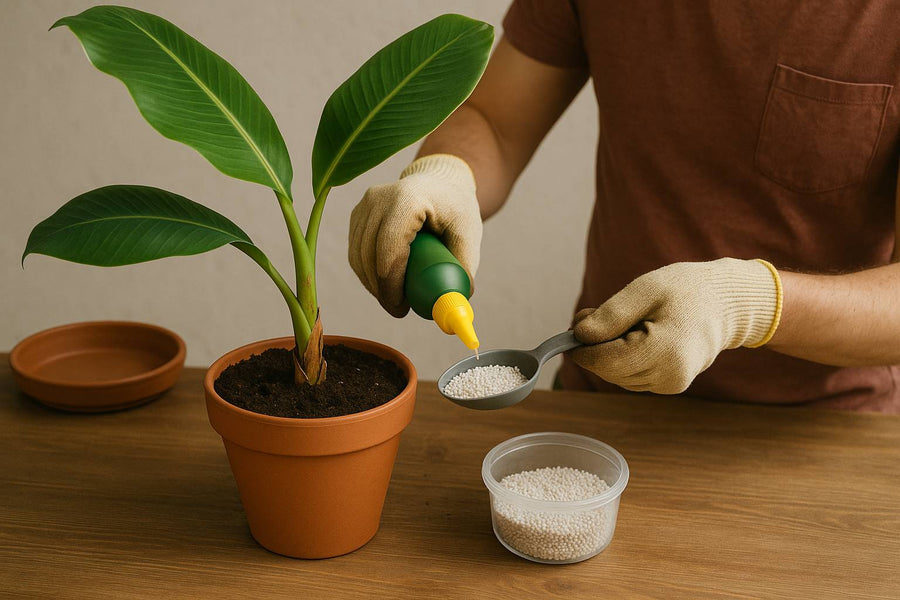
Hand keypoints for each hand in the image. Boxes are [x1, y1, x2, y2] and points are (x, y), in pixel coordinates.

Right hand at [348, 154, 481, 316]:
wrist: (440, 183)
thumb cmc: (456, 209)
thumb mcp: (468, 233)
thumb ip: (464, 266)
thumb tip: (456, 303)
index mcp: (408, 199)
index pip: (389, 247)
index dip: (391, 283)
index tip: (402, 308)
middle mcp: (379, 198)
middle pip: (369, 254)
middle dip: (381, 289)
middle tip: (399, 310)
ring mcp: (365, 204)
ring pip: (358, 256)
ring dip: (372, 284)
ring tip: (394, 299)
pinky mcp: (357, 214)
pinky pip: (356, 251)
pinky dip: (367, 272)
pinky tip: (382, 285)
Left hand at [571, 258, 781, 393]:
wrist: (727, 303)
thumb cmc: (688, 290)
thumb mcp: (645, 289)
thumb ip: (611, 315)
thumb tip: (579, 335)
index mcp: (666, 352)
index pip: (605, 361)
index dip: (582, 347)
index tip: (574, 326)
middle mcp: (669, 377)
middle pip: (608, 371)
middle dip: (594, 347)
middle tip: (593, 315)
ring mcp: (671, 385)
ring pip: (617, 376)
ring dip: (608, 352)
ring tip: (624, 321)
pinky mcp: (669, 385)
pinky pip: (631, 376)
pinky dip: (623, 358)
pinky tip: (636, 335)